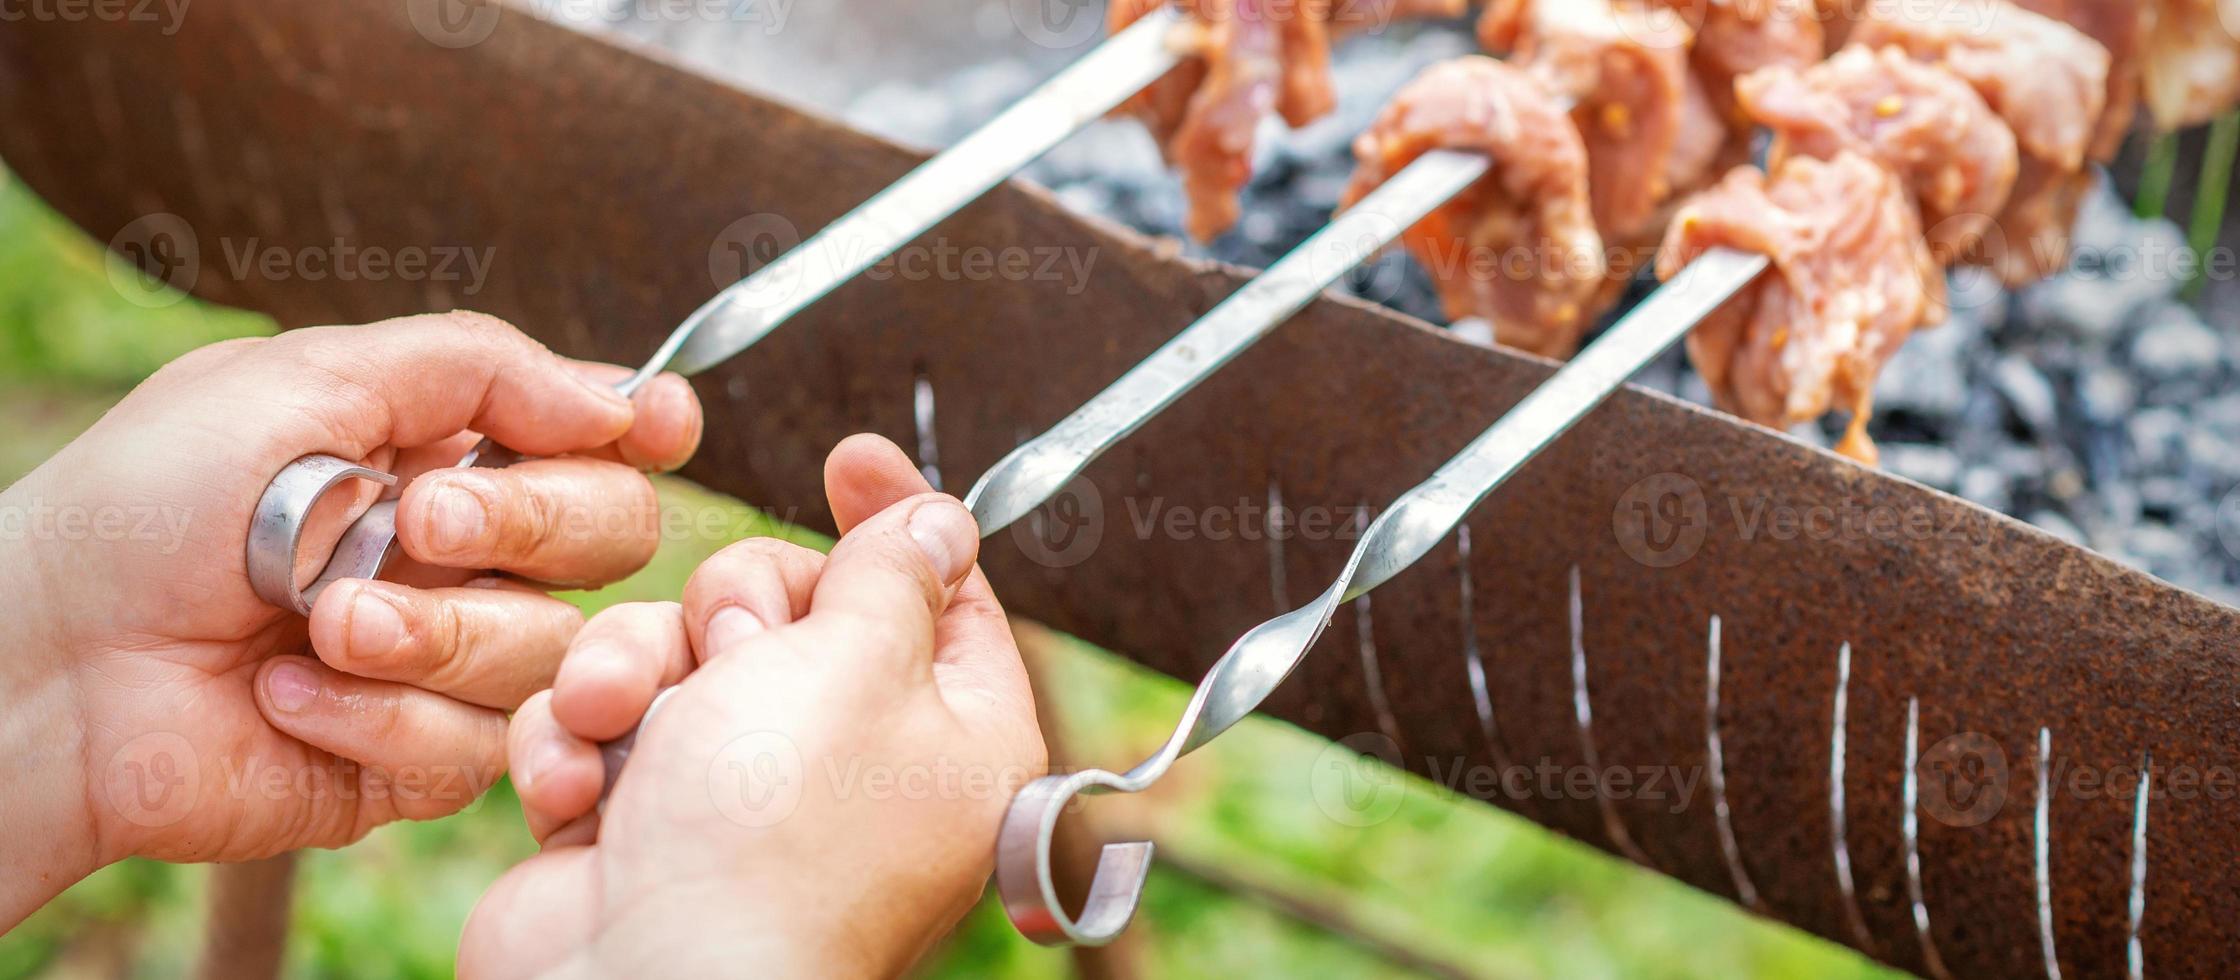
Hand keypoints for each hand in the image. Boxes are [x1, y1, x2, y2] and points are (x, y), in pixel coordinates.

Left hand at [0, 312, 701, 925]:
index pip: (600, 436)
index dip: (649, 426)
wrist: (56, 667)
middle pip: (618, 533)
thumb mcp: (303, 381)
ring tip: (314, 624)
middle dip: (530, 524)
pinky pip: (478, 744)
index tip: (659, 423)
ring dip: (431, 634)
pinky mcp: (419, 759)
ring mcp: (451, 658)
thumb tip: (624, 399)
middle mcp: (469, 553)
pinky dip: (378, 717)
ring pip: (552, 648)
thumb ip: (474, 366)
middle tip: (418, 523)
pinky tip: (288, 697)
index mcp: (446, 448)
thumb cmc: (149, 509)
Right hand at [458, 436, 1046, 978]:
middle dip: (730, 611)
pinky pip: (606, 726)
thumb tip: (938, 522)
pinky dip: (581, 749)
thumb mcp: (855, 660)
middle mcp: (856, 766)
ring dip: (633, 677)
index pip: (945, 592)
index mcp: (953, 734)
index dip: (895, 517)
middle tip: (727, 654)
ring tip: (618, 730)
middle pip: (793, 606)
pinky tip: (580, 795)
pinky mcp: (643, 825)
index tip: (849, 458)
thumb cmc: (768, 838)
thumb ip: (891, 574)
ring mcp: (744, 799)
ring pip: (679, 657)